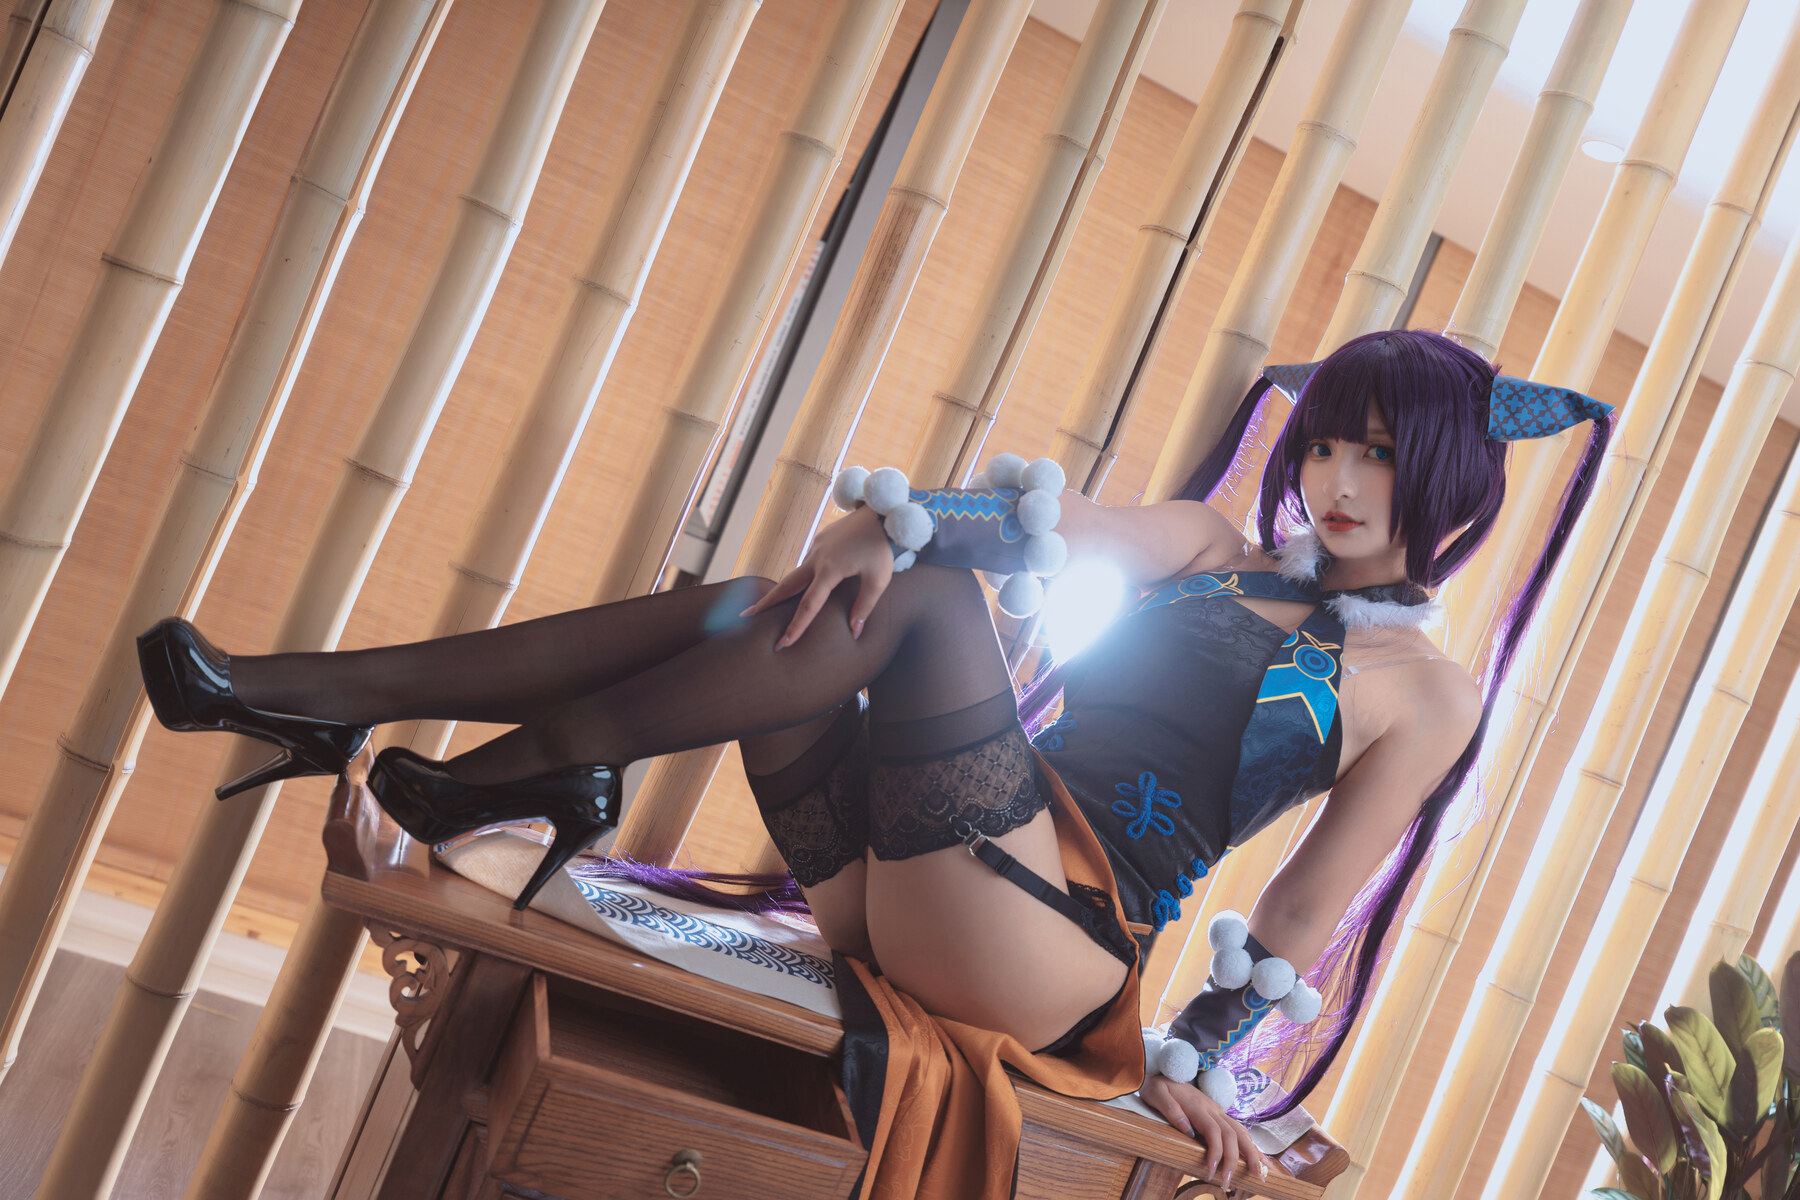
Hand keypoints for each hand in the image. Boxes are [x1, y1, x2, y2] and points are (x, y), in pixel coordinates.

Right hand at [741, 505, 895, 647]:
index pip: (808, 605)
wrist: (882, 513)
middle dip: (766, 602)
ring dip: (784, 589)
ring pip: (797, 573)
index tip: (782, 643)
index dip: (795, 626)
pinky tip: (803, 582)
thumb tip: (854, 632)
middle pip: (786, 585)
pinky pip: (809, 561)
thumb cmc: (882, 549)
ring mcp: (816, 546)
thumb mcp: (878, 581)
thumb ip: (864, 607)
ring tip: (768, 604)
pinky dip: (802, 575)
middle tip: (746, 615)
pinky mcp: (821, 539)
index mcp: (830, 571)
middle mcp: (817, 558)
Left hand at [1139, 1073, 1268, 1189]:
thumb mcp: (1156, 1094)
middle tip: (1232, 1182)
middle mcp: (1212, 1109)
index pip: (1213, 1131)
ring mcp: (1218, 1111)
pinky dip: (1251, 1145)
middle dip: (1237, 1159)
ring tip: (1259, 1174)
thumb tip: (1187, 1129)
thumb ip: (1171, 1110)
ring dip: (1251, 1153)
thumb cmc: (1157, 1086)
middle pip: (1232, 1134)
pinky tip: (1259, 1158)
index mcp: (1198, 1107)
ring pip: (1240, 1132)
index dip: (1216, 1152)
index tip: (1212, 1171)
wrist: (1162, 1071)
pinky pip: (1239, 1130)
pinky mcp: (1218, 1114)